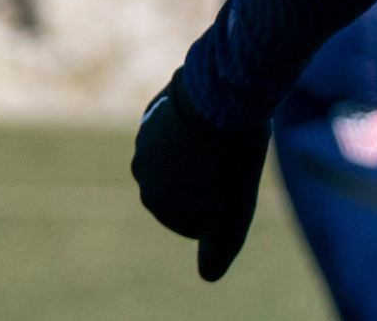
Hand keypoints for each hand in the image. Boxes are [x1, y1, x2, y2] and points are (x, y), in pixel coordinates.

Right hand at [132, 69, 269, 281]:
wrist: (224, 99)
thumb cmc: (230, 163)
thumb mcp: (231, 219)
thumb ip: (216, 251)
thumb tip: (208, 276)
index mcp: (154, 198)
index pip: (189, 218)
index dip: (219, 207)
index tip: (235, 187)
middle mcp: (141, 169)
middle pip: (185, 185)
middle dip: (209, 178)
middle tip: (233, 160)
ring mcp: (146, 136)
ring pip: (184, 153)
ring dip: (203, 150)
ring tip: (226, 136)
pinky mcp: (159, 107)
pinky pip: (182, 125)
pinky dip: (198, 125)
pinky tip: (216, 116)